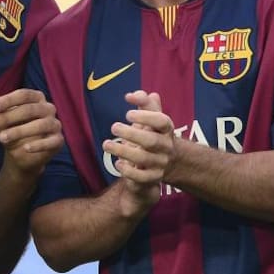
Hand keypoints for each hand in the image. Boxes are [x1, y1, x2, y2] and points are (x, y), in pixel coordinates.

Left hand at [0, 89, 62, 175]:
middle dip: (8, 117)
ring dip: (19, 131)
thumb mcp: (1, 118)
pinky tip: (25, 148)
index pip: (24, 94)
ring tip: (1, 138)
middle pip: (30, 109)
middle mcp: (48, 108)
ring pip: (40, 125)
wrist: (21, 154)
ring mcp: (55, 124)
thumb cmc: (12, 129)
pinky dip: (38, 145)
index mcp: (36, 98)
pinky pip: (51, 142)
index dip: (8, 100)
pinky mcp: (58, 140)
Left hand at [105, 90, 174, 217]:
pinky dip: (128, 171)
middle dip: (130, 133)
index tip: (127, 113)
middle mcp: (166, 147)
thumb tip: (131, 95)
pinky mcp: (154, 178)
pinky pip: (142, 178)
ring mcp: (161, 163)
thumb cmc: (153, 135)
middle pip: (150, 141)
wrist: (167, 163)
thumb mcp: (151, 118)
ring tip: (106, 144)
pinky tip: (118, 163)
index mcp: (166, 130)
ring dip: (122, 151)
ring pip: (143, 158)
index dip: (145, 116)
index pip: (161, 121)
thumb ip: (144, 103)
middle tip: (114, 127)